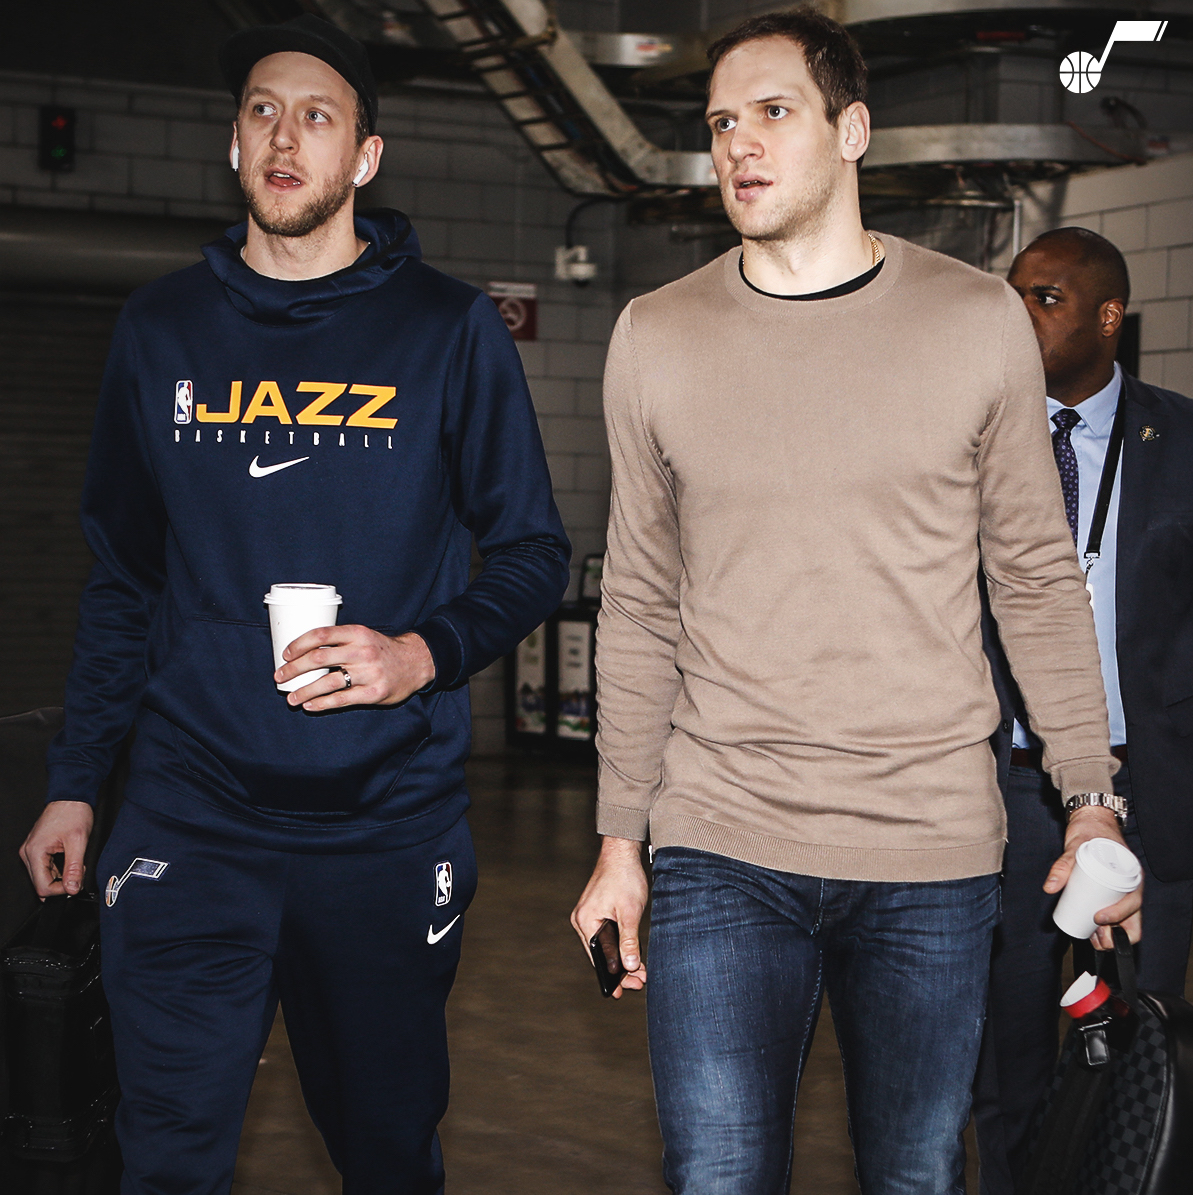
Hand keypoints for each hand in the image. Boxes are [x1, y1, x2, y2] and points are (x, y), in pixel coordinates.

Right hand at [20, 800, 93, 898]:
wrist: (72, 796)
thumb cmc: (73, 812)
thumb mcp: (78, 841)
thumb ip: (74, 868)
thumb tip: (72, 889)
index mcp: (34, 852)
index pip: (42, 887)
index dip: (61, 890)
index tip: (76, 883)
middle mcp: (28, 852)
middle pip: (41, 883)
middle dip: (62, 882)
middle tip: (78, 871)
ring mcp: (31, 850)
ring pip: (43, 876)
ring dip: (61, 876)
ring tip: (76, 863)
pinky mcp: (38, 848)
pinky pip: (45, 867)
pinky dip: (58, 869)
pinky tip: (69, 860)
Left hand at [275, 627, 434, 711]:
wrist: (416, 662)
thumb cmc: (383, 650)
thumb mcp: (365, 636)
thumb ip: (341, 641)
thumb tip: (305, 652)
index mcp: (357, 633)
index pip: (321, 635)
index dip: (298, 645)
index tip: (285, 655)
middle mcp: (362, 651)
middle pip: (318, 659)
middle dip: (294, 669)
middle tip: (280, 677)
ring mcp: (368, 673)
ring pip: (327, 682)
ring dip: (304, 691)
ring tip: (291, 698)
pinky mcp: (373, 692)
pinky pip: (341, 699)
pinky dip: (322, 704)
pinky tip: (310, 706)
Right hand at [570, 836, 648, 998]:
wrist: (622, 852)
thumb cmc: (624, 877)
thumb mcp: (630, 912)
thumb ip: (628, 940)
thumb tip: (630, 966)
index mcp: (586, 921)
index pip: (597, 958)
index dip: (612, 976)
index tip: (623, 991)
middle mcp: (582, 920)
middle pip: (599, 954)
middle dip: (620, 970)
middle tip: (638, 981)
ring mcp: (588, 915)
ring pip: (603, 946)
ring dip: (621, 958)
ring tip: (639, 972)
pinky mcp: (596, 911)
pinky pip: (605, 935)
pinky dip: (618, 945)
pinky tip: (631, 954)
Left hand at [1044, 805, 1141, 949]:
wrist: (1091, 821)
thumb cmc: (1090, 832)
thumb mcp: (1075, 847)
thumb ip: (1062, 866)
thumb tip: (1050, 888)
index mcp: (1131, 876)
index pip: (1133, 902)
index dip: (1118, 915)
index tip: (1098, 919)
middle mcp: (1130, 887)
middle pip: (1133, 919)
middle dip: (1117, 934)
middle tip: (1097, 939)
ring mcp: (1121, 892)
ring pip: (1124, 921)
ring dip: (1111, 935)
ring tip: (1093, 939)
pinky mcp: (1110, 894)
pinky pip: (1114, 915)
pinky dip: (1107, 928)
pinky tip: (1094, 934)